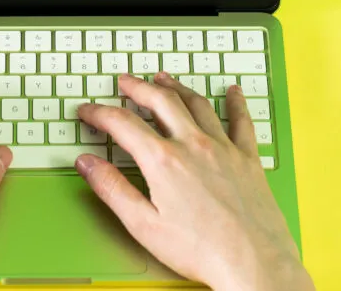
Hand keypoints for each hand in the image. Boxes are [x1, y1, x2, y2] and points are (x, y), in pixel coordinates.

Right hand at [75, 73, 313, 290]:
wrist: (254, 262)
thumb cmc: (201, 249)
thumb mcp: (143, 225)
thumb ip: (112, 189)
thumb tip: (86, 164)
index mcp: (163, 161)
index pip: (122, 124)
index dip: (99, 113)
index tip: (87, 111)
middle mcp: (193, 145)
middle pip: (161, 102)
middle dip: (138, 88)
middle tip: (125, 82)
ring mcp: (223, 148)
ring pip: (197, 104)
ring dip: (176, 87)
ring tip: (164, 78)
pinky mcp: (247, 159)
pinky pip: (241, 121)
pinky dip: (235, 103)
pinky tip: (232, 92)